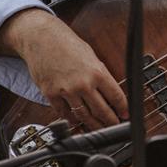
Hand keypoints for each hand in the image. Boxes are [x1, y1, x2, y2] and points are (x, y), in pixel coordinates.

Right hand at [0, 9, 127, 128]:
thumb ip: (100, 75)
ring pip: (83, 116)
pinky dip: (72, 120)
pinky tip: (77, 121)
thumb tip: (109, 93)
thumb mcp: (91, 56)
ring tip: (98, 128)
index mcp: (97, 72)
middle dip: (110, 121)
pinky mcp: (51, 95)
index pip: (116, 96)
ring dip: (92, 125)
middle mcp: (83, 83)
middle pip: (101, 111)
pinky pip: (64, 114)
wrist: (41, 38)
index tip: (125, 114)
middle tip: (114, 125)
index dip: (123, 109)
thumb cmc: (67, 44)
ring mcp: (66, 91)